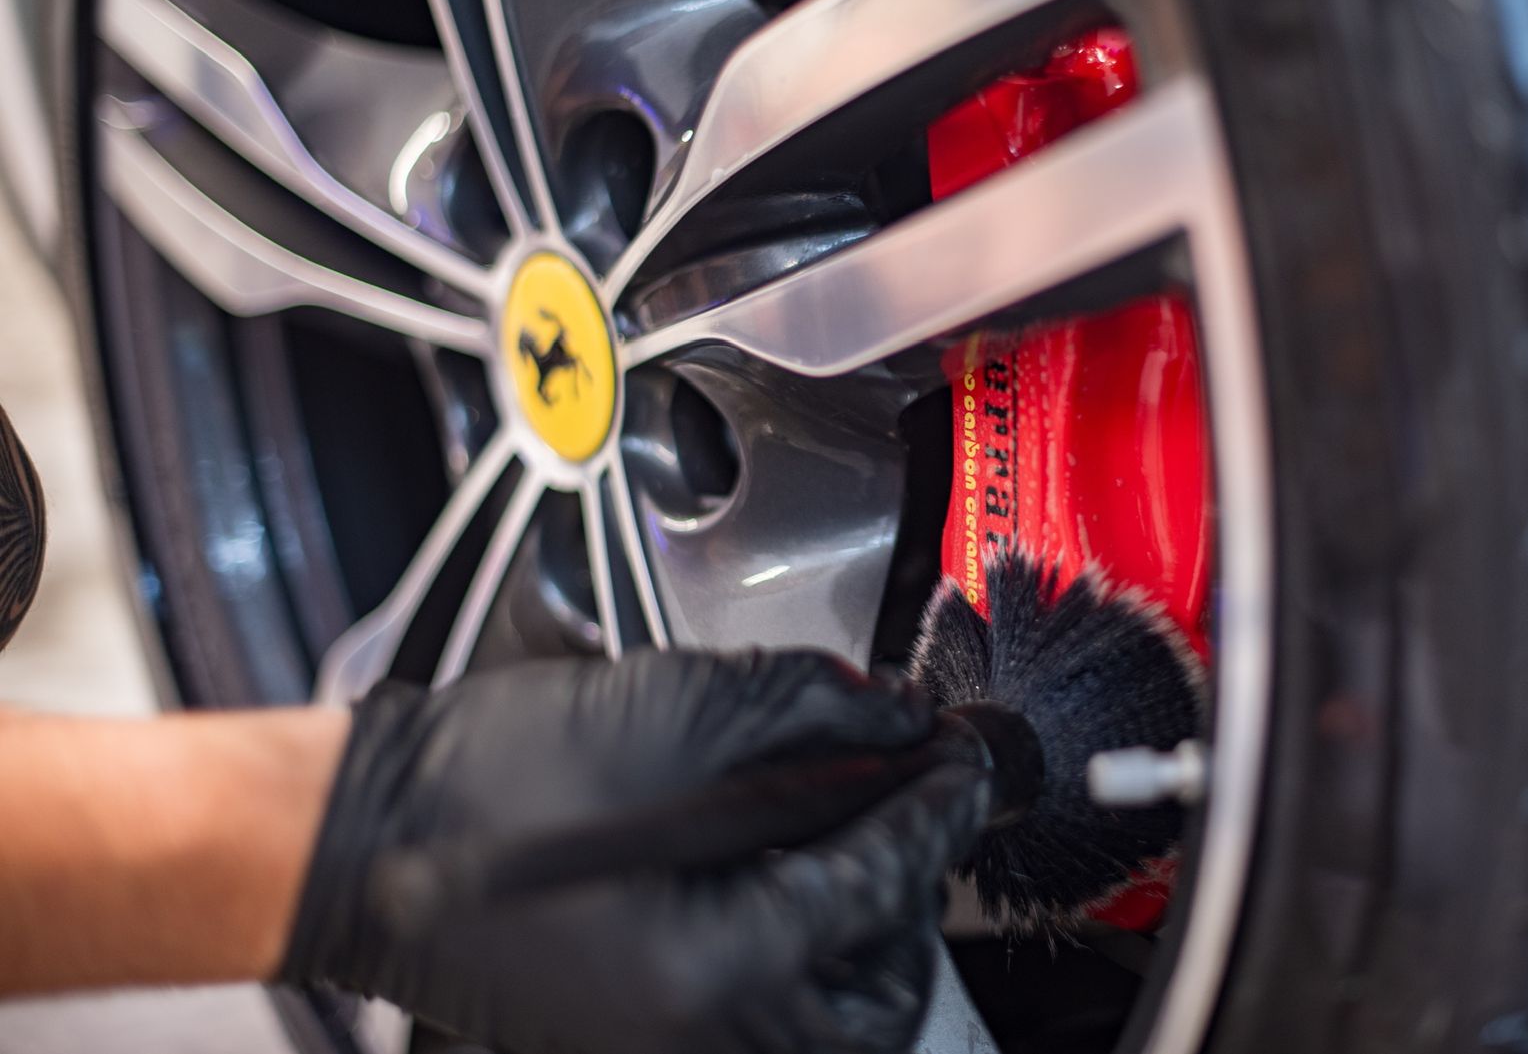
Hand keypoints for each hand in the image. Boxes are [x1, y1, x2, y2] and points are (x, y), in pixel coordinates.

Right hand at [280, 651, 986, 1053]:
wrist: (361, 838)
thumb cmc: (486, 780)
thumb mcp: (677, 711)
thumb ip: (812, 708)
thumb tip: (894, 716)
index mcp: (718, 964)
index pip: (886, 879)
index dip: (940, 804)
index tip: (966, 762)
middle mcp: (701, 1036)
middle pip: (879, 989)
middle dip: (913, 891)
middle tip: (921, 809)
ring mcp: (666, 1052)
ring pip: (826, 1018)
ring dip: (864, 931)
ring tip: (859, 841)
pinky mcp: (636, 1041)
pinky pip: (760, 1019)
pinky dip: (799, 959)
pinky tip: (788, 880)